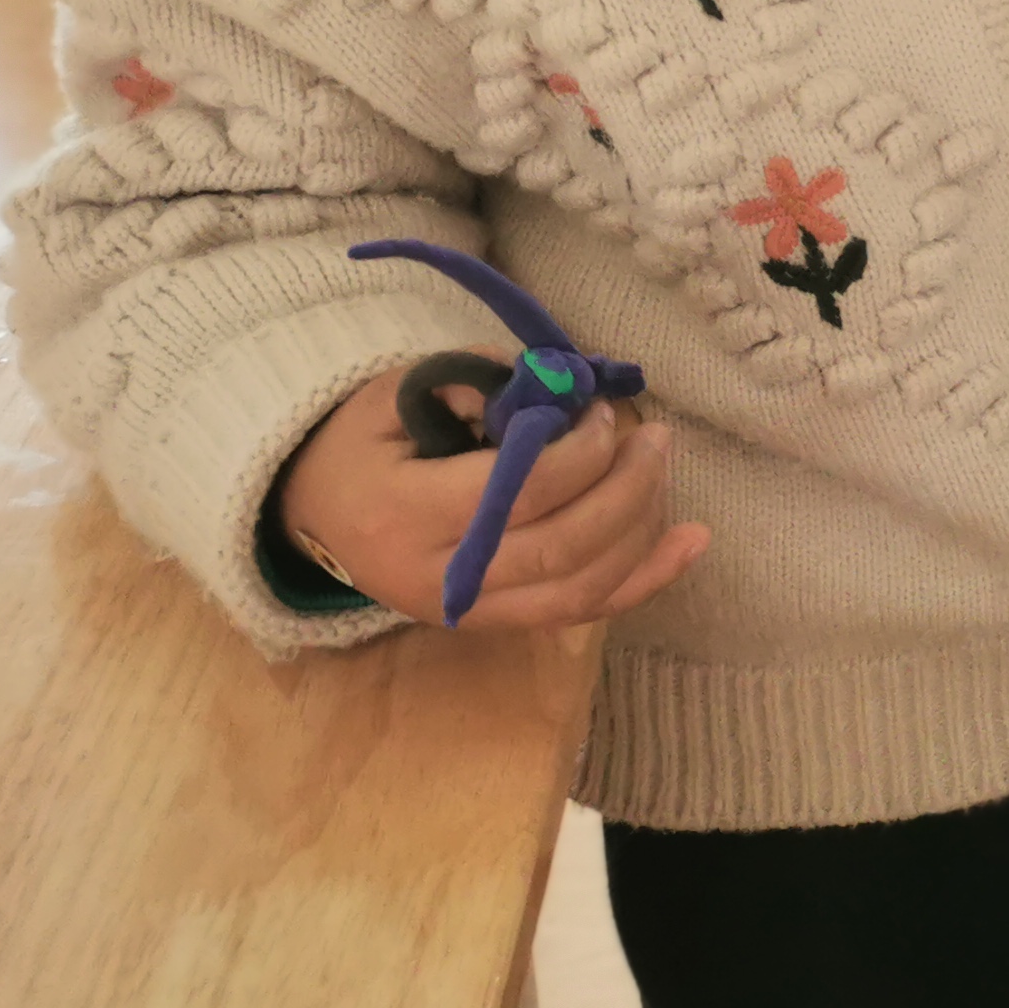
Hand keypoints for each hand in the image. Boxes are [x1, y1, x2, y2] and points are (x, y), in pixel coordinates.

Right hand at [277, 367, 708, 629]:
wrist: (317, 511)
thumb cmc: (361, 442)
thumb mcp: (396, 392)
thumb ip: (476, 383)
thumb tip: (562, 382)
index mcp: (404, 514)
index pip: (520, 493)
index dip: (581, 452)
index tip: (601, 411)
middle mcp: (438, 579)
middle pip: (562, 547)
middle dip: (627, 488)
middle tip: (653, 437)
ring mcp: (466, 613)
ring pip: (579, 588)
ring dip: (642, 528)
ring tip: (662, 468)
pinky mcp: (491, 625)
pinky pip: (579, 612)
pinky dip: (643, 580)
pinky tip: (691, 543)